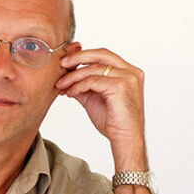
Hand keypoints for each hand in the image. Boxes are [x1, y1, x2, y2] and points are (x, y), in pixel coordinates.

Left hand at [56, 47, 146, 169]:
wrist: (124, 139)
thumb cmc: (113, 121)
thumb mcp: (94, 97)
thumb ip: (84, 85)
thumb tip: (66, 76)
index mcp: (128, 71)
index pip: (103, 55)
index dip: (83, 56)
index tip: (66, 62)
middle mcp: (131, 71)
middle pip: (100, 54)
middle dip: (78, 57)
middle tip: (61, 64)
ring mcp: (128, 78)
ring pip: (94, 69)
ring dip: (73, 76)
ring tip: (61, 85)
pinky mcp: (121, 86)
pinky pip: (93, 81)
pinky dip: (79, 86)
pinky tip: (70, 93)